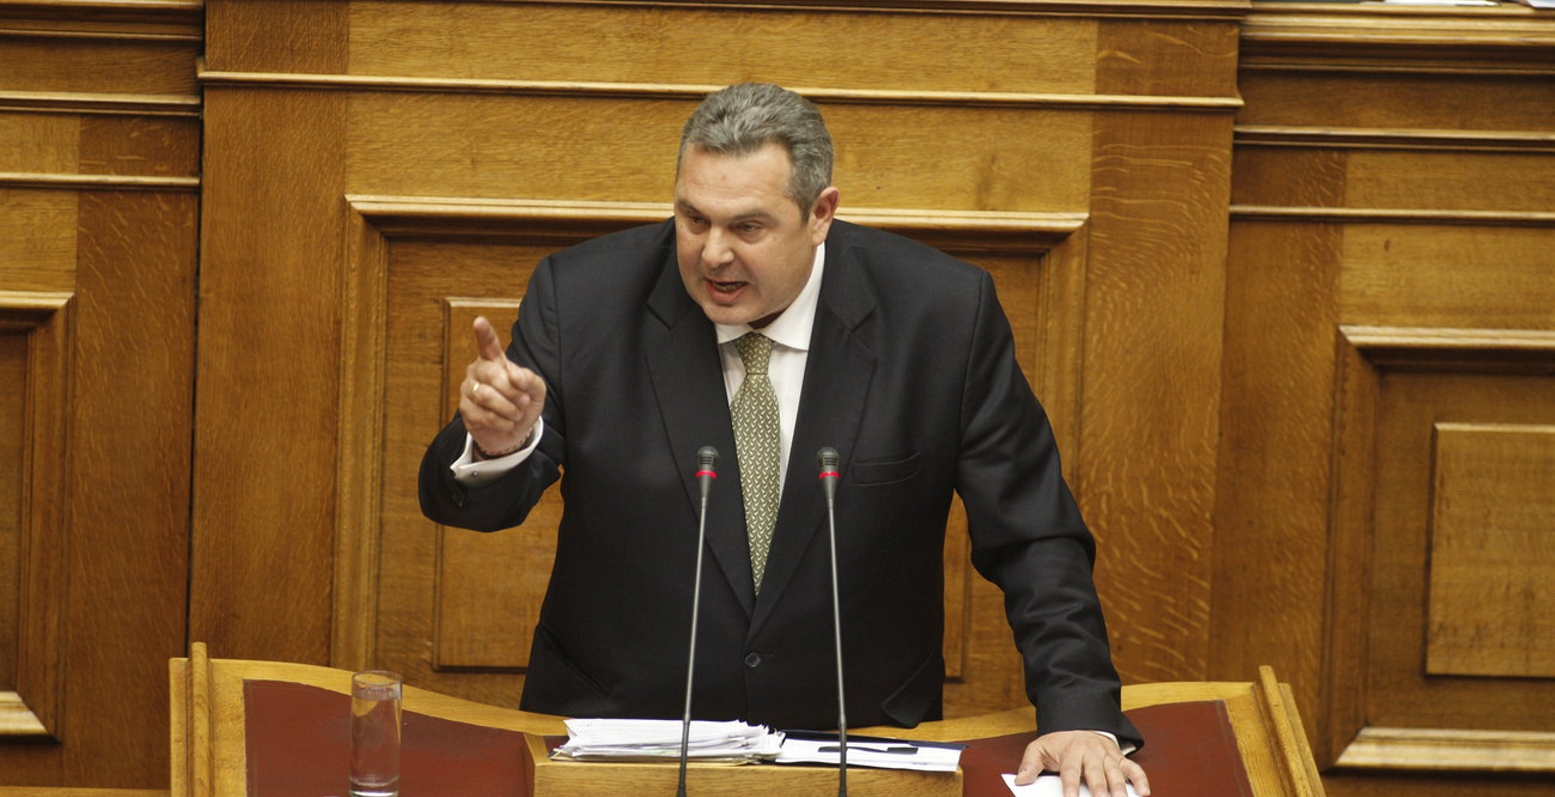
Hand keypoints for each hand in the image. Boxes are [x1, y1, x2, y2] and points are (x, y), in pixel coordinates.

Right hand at [460, 316, 545, 457]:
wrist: (515, 432)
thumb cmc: (523, 404)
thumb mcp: (536, 390)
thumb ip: (530, 379)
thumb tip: (515, 376)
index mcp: (495, 360)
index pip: (488, 344)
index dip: (484, 333)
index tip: (479, 321)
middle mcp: (477, 371)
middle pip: (493, 374)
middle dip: (513, 391)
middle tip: (523, 402)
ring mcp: (468, 389)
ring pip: (487, 396)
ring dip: (509, 409)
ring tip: (516, 413)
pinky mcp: (465, 409)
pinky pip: (484, 415)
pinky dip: (503, 422)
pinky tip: (507, 423)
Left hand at [1014, 730, 1149, 796]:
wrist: (1078, 723)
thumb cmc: (1058, 743)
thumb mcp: (1039, 748)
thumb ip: (1029, 764)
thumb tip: (1020, 780)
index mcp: (1070, 749)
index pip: (1070, 769)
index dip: (1070, 785)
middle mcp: (1091, 751)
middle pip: (1095, 772)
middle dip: (1099, 788)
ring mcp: (1107, 755)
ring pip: (1115, 771)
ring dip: (1120, 787)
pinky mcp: (1119, 758)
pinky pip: (1133, 768)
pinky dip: (1141, 779)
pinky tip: (1145, 793)